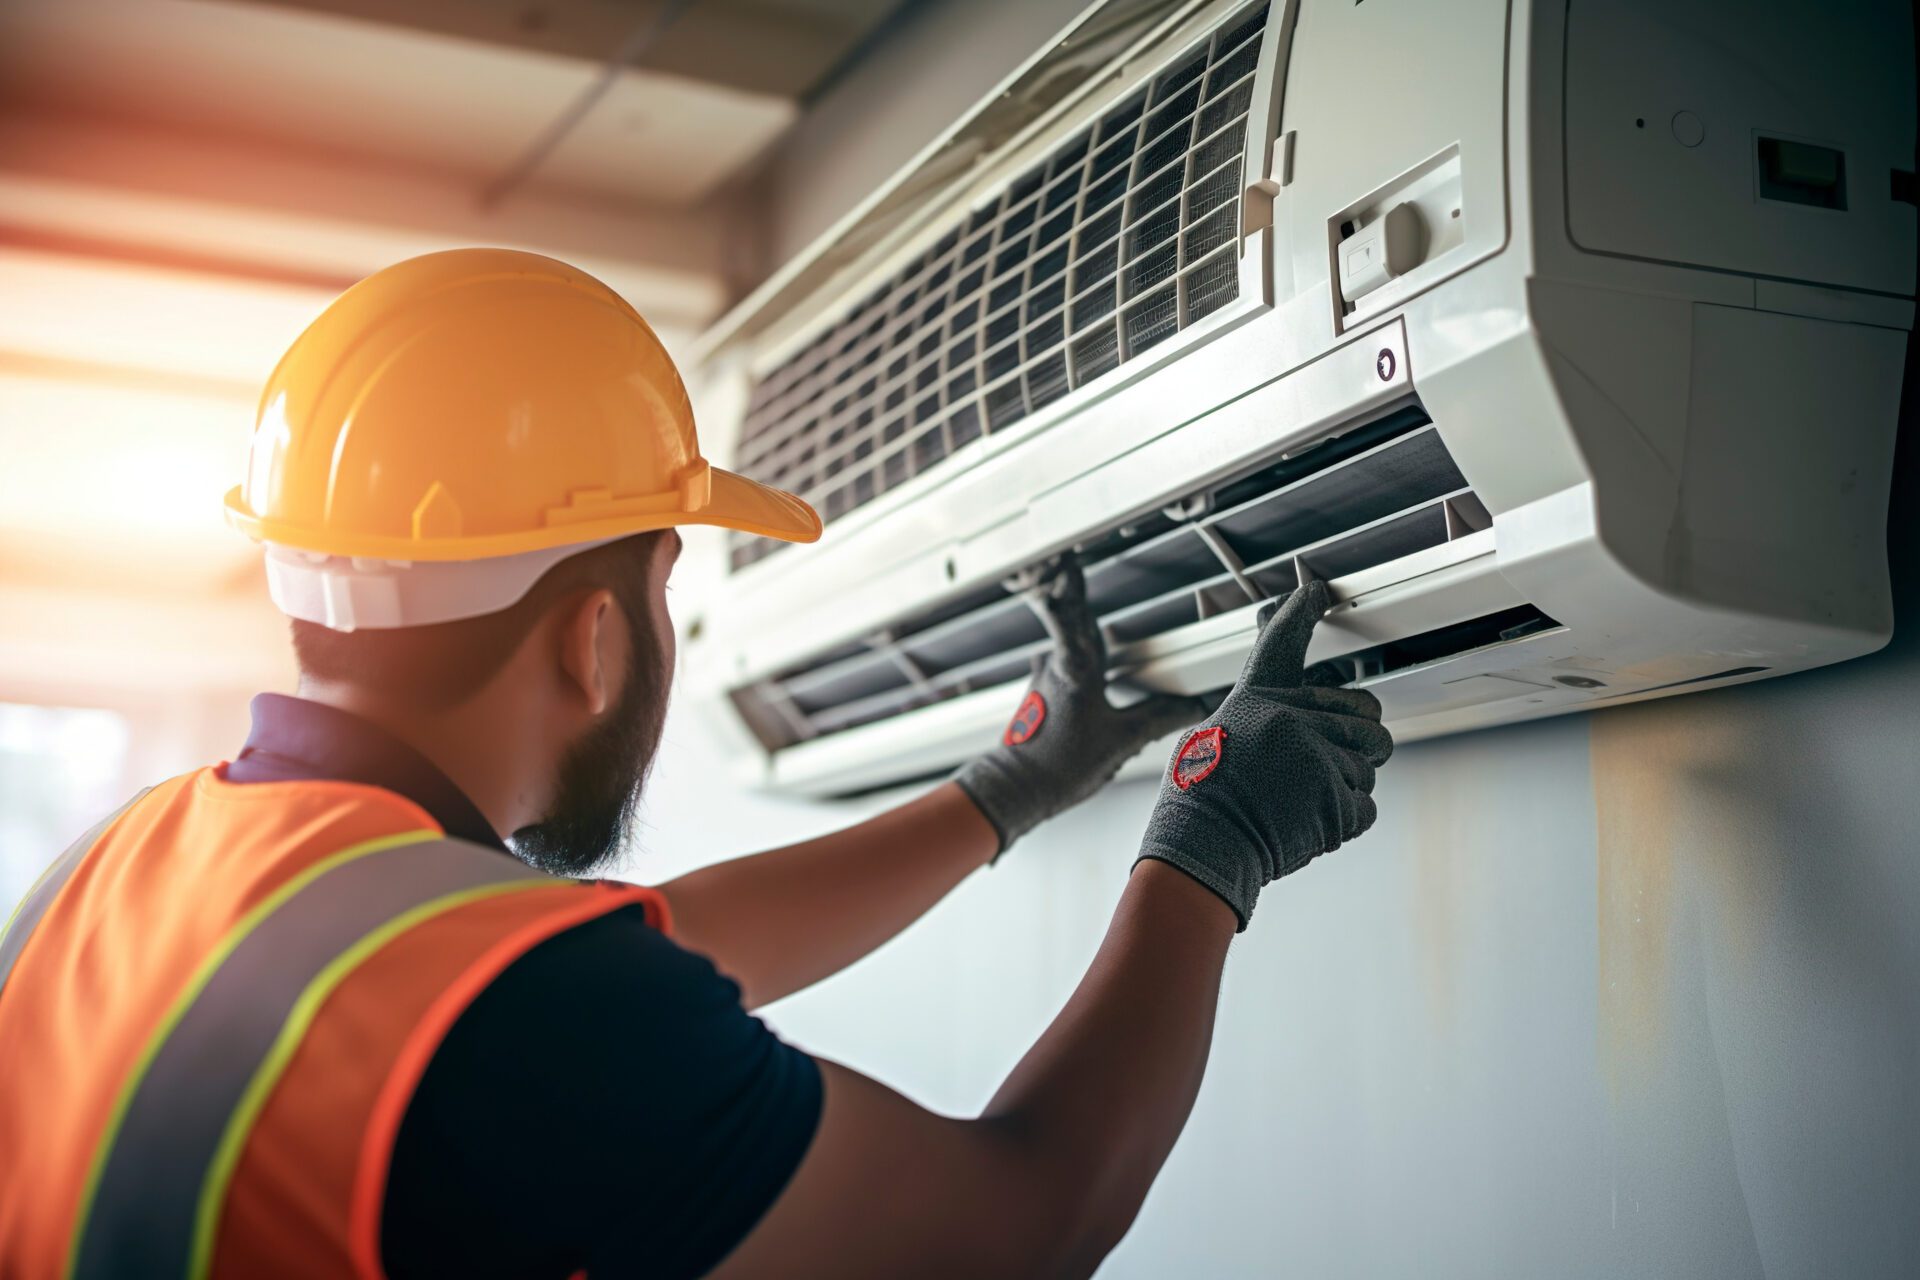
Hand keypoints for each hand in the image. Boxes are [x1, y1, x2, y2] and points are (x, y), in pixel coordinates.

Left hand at [954, 556, 1211, 855]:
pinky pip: (1062, 656)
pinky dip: (1075, 646)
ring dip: (1075, 615)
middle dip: (1076, 586)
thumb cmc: (1060, 767)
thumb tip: (1193, 706)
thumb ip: (1159, 717)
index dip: (1072, 580)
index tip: (1070, 554)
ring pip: (1065, 634)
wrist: (1016, 789)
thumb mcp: (1121, 741)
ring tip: (1080, 587)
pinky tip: (1088, 652)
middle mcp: (1055, 664)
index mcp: (1076, 668)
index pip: (1072, 610)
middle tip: (1077, 557)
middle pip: (1071, 613)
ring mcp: (1044, 674)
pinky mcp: (1040, 690)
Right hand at [1134, 579, 1391, 928]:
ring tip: (1303, 799)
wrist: (1202, 852)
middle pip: (1365, 715)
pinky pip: (1365, 806)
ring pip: (1370, 763)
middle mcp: (1290, 719)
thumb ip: (1257, 715)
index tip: (1314, 592)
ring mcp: (1316, 758)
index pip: (1281, 643)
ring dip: (1348, 784)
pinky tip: (1307, 822)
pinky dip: (1344, 820)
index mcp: (1256, 700)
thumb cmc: (1202, 801)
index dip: (1300, 612)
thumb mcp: (1213, 737)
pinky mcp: (1336, 799)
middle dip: (1359, 740)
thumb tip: (1290, 702)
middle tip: (1323, 764)